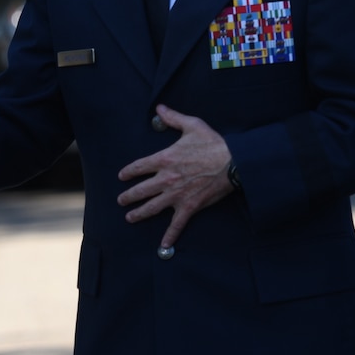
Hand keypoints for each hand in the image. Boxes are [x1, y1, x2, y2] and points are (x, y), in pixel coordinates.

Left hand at [116, 106, 234, 250]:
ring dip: (139, 213)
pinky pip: (176, 224)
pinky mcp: (189, 207)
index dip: (128, 172)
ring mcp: (176, 195)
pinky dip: (169, 236)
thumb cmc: (213, 143)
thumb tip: (160, 108)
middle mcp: (166, 179)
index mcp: (164, 159)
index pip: (139, 167)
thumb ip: (173, 117)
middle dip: (128, 196)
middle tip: (121, 200)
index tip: (122, 176)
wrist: (233, 162)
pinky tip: (162, 246)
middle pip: (140, 190)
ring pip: (152, 207)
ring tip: (129, 217)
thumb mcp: (192, 125)